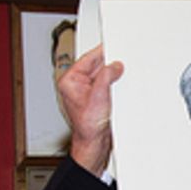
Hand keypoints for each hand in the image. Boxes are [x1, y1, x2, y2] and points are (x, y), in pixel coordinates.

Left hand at [58, 45, 123, 178]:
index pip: (87, 59)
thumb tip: (114, 66)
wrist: (94, 143)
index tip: (112, 46)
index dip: (101, 52)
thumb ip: (106, 76)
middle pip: (96, 66)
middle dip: (108, 65)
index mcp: (70, 81)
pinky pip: (107, 85)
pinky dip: (114, 84)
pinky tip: (119, 86)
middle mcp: (76, 85)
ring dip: (112, 76)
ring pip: (102, 76)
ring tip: (120, 76)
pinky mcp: (96, 98)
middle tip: (120, 61)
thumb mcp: (98, 96)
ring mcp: (87, 92)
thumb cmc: (88, 126)